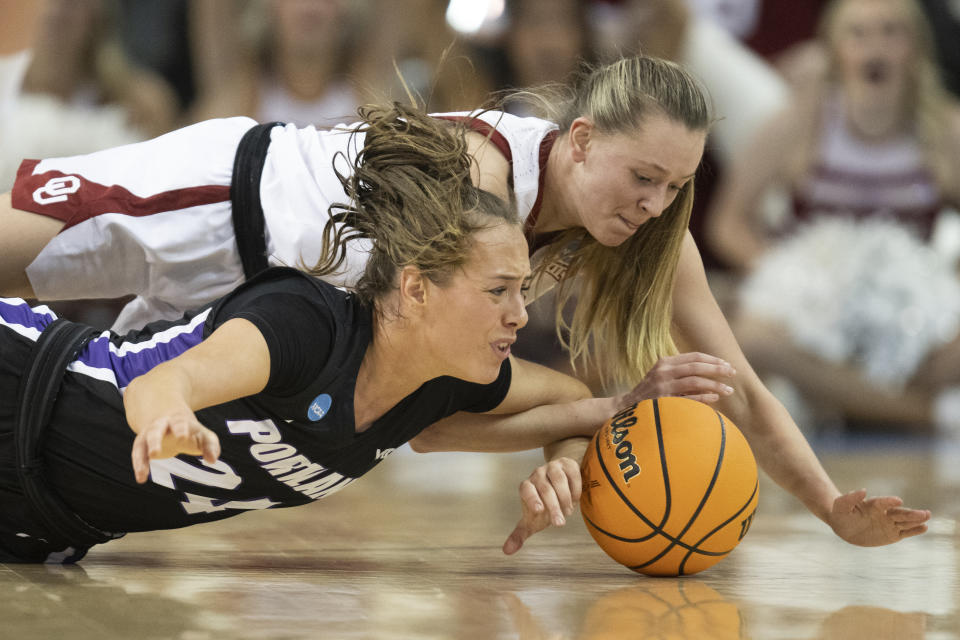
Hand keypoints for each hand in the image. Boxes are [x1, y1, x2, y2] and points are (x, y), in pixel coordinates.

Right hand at [131, 411, 220, 483]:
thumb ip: (211, 446)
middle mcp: (161, 425)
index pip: (180, 422)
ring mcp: (149, 433)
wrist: (168, 419)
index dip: (181, 429)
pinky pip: (138, 454)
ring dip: (141, 458)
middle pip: (156, 430)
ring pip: (142, 443)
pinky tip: (140, 479)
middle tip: (155, 453)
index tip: (182, 437)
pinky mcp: (142, 443)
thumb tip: (212, 460)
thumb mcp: (203, 436)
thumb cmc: (190, 431)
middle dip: (154, 440)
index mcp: (179, 421)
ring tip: (142, 473)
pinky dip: (138, 465)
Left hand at [503, 457, 580, 554]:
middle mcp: (537, 475)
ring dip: (565, 497)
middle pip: (545, 489)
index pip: (526, 490)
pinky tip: (576, 498)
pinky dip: (575, 487)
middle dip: (553, 508)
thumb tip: (506, 552)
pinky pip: (572, 474)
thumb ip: (520, 534)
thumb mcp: (532, 520)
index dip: (531, 499)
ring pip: (558, 480)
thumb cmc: (543, 504)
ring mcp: (552, 467)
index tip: (538, 510)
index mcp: (526, 487)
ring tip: (568, 511)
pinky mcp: (568, 464)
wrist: (559, 482)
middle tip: (560, 524)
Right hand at [615, 352, 736, 408]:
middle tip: (732, 373)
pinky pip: (689, 398)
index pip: (693, 356)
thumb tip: (711, 373)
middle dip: (717, 369)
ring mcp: (663, 386)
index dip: (712, 359)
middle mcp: (663, 371)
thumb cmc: (649, 394)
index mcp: (664, 362)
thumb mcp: (662, 376)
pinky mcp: (663, 401)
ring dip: (714, 384)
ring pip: (695, 381)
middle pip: (696, 366)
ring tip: (728, 390)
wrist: (625, 408)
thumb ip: (681, 372)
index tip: (726, 364)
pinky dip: (704, 397)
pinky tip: (715, 398)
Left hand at [827, 489, 930, 545]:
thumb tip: (863, 490)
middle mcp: (884, 513)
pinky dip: (914, 530)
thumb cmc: (841, 513)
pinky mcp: (892, 534)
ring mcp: (889, 523)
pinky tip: (924, 527)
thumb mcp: (840, 506)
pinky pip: (904, 532)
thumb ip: (850, 498)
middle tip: (925, 513)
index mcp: (873, 504)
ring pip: (904, 522)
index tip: (898, 501)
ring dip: (916, 520)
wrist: (843, 526)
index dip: (890, 501)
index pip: (883, 502)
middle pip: (899, 513)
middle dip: (911, 513)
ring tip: (927, 516)